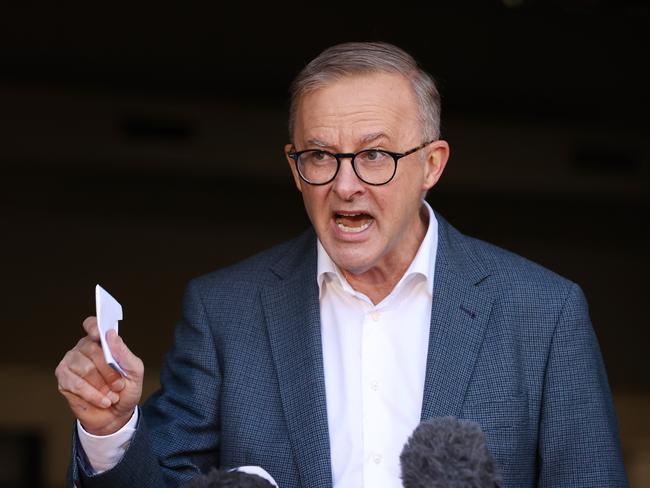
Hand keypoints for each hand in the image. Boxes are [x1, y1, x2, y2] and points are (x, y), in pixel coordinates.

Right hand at [55, 316, 143, 434]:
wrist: (116, 415)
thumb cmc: (126, 389)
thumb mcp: (134, 371)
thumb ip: (123, 353)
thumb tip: (110, 335)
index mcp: (101, 341)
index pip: (92, 324)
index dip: (93, 327)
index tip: (99, 335)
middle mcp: (83, 349)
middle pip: (93, 350)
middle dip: (110, 371)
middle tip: (119, 385)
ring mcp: (71, 363)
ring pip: (85, 369)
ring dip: (102, 386)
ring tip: (112, 395)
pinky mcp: (63, 380)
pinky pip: (76, 385)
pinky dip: (93, 395)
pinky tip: (103, 401)